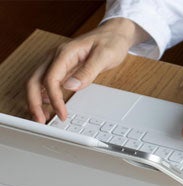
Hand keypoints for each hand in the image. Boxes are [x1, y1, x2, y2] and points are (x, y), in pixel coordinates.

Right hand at [26, 18, 147, 122]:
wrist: (115, 34)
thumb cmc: (111, 42)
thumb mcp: (104, 57)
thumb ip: (88, 72)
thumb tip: (71, 86)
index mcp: (65, 53)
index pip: (50, 79)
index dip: (54, 99)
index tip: (62, 114)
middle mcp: (57, 57)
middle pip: (35, 80)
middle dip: (34, 101)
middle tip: (41, 120)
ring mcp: (58, 62)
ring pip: (38, 81)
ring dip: (37, 99)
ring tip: (42, 117)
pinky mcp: (63, 67)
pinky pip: (47, 82)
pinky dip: (44, 94)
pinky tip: (49, 105)